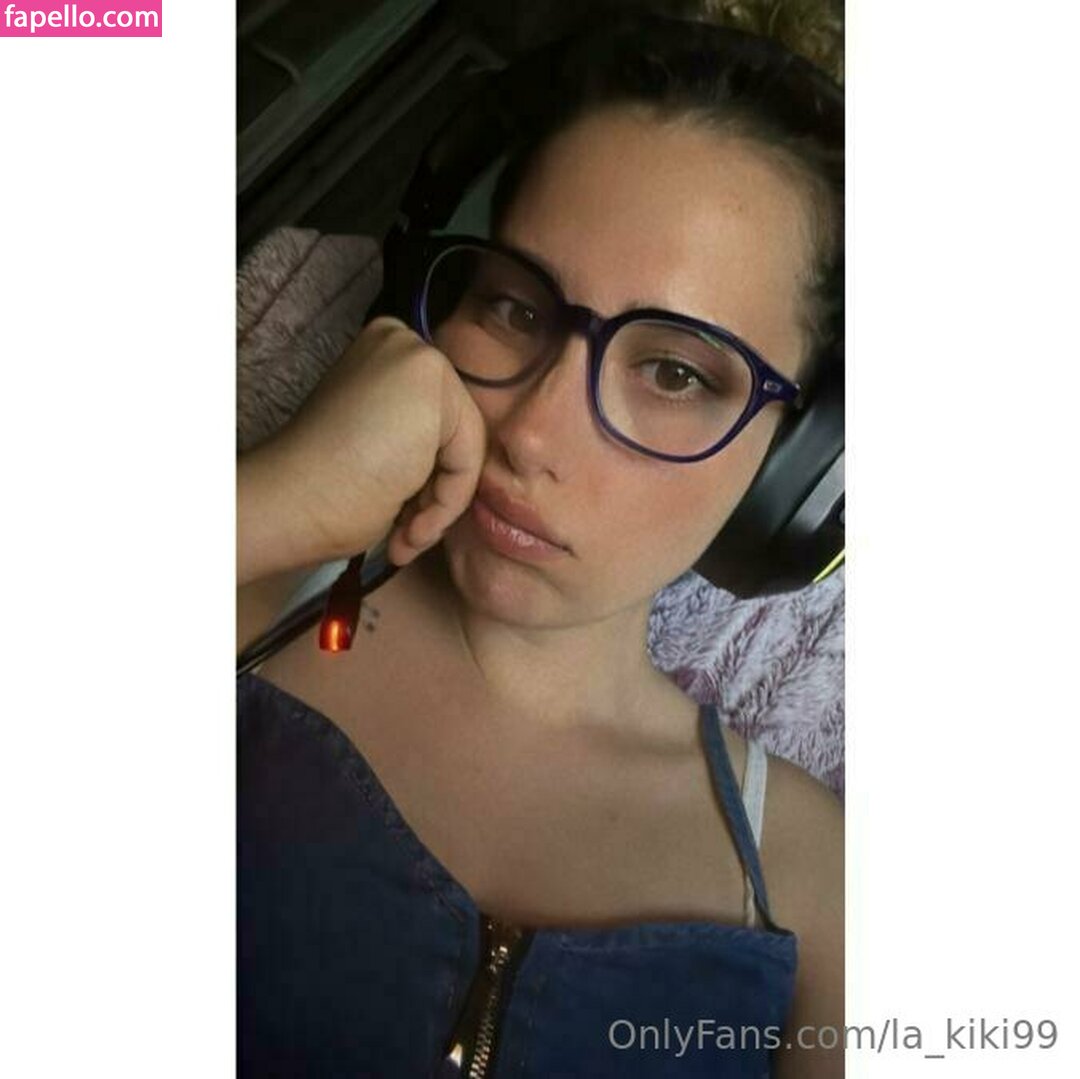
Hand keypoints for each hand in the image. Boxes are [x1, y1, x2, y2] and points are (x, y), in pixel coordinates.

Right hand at [239, 316, 485, 580]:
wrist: (294, 502)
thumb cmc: (324, 490)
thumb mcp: (380, 448)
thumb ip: (417, 437)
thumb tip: (451, 464)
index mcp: (382, 355)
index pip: (439, 426)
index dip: (425, 481)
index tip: (401, 521)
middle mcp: (401, 342)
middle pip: (456, 434)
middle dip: (433, 494)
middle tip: (404, 534)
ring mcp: (415, 355)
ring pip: (465, 449)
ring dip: (435, 508)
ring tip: (403, 539)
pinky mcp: (430, 378)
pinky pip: (468, 460)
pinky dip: (444, 506)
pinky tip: (408, 529)